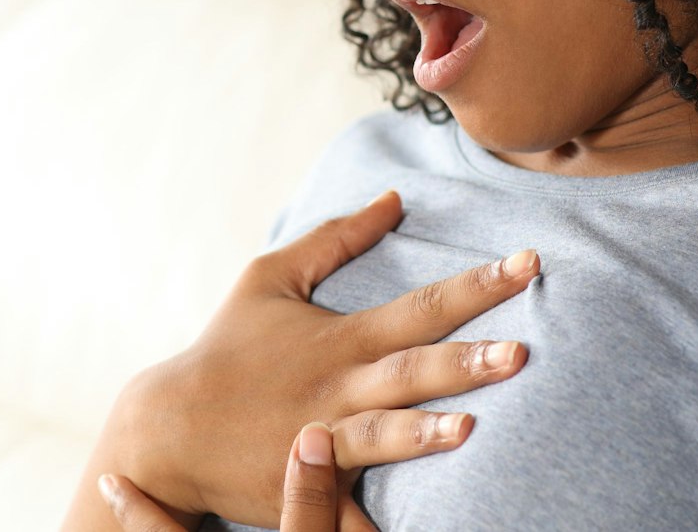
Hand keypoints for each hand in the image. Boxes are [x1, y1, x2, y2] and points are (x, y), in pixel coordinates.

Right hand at [82, 189, 536, 528]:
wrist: (168, 428)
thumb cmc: (226, 348)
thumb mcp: (270, 277)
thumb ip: (336, 237)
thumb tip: (395, 198)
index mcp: (340, 339)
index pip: (421, 306)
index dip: (477, 285)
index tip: (529, 264)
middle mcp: (338, 387)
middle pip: (410, 372)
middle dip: (465, 362)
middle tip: (521, 352)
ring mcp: (322, 440)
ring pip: (380, 436)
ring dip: (422, 433)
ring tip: (469, 428)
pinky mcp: (307, 489)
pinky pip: (346, 512)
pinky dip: (370, 524)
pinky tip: (410, 530)